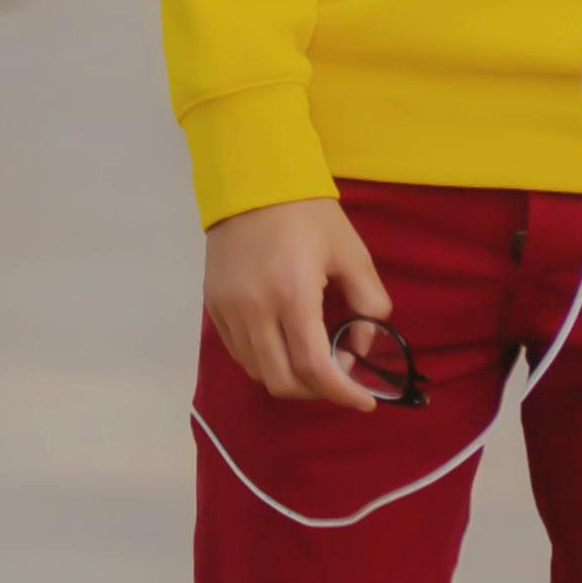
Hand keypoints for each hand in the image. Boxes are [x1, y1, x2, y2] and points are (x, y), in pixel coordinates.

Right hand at [204, 196, 391, 409]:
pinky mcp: (214, 308)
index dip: (342, 393)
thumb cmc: (307, 213)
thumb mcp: (350, 251)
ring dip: (290, 379)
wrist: (252, 180)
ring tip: (314, 362)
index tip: (364, 401)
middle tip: (340, 377)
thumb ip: (368, 300)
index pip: (315, 367)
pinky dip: (265, 363)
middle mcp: (255, 311)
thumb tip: (363, 343)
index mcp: (293, 296)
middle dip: (317, 391)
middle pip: (283, 381)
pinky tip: (284, 347)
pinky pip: (239, 354)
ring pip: (258, 372)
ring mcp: (229, 312)